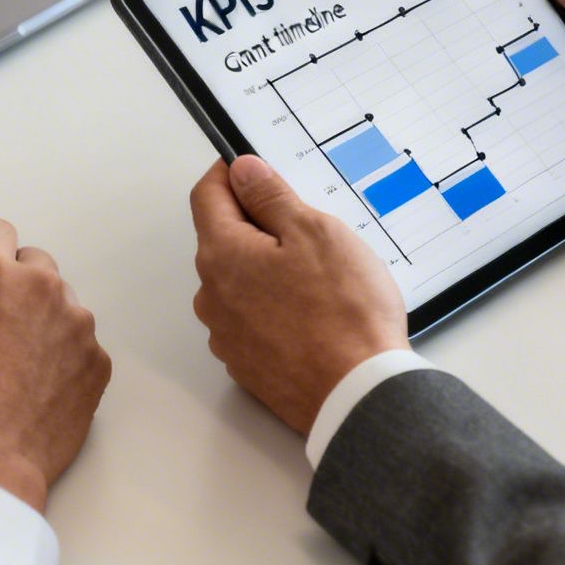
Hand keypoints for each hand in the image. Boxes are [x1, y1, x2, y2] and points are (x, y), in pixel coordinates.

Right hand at [0, 218, 110, 511]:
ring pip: (59, 304)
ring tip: (8, 367)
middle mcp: (41, 287)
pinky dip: (60, 358)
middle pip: (32, 264)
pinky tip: (31, 390)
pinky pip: (79, 344)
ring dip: (38, 321)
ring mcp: (77, 326)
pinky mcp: (97, 364)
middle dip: (11, 285)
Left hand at [190, 156, 407, 434]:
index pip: (207, 195)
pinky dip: (275, 308)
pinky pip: (253, 320)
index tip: (253, 168)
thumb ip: (271, 197)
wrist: (357, 395)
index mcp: (222, 254)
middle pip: (224, 240)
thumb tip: (243, 171)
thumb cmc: (343, 314)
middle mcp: (213, 296)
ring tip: (320, 280)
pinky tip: (314, 315)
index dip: (230, 174)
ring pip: (240, 282)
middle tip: (309, 230)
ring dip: (268, 271)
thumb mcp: (315, 232)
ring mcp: (227, 335)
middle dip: (259, 226)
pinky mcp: (247, 365)